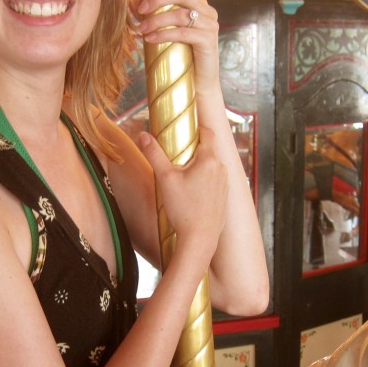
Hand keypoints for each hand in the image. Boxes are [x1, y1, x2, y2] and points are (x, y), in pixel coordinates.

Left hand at [132, 0, 219, 86]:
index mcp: (199, 3)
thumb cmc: (181, 54)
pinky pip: (183, 33)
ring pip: (181, 14)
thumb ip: (151, 14)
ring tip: (142, 30)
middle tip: (141, 10)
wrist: (197, 82)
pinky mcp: (208, 41)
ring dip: (157, 20)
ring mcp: (209, 25)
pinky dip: (164, 34)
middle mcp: (207, 10)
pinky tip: (151, 39)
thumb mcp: (165, 30)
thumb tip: (132, 2)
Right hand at [137, 126, 227, 257]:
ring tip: (181, 174)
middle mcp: (221, 169)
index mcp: (209, 160)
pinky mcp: (224, 197)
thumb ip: (154, 154)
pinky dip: (203, 179)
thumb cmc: (184, 210)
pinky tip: (190, 192)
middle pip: (208, 149)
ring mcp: (225, 183)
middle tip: (176, 154)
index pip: (207, 132)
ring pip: (211, 165)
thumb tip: (143, 135)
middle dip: (193, 148)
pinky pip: (214, 180)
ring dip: (198, 165)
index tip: (184, 128)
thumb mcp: (165, 179)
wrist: (199, 239)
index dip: (196, 127)